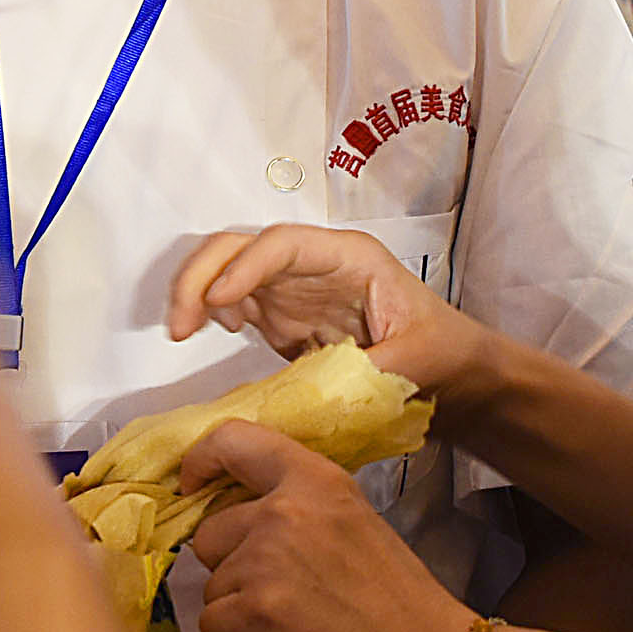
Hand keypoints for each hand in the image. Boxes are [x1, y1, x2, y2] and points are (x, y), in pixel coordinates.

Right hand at [164, 224, 488, 397]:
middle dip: (202, 275)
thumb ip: (372, 369)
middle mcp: (313, 263)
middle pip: (241, 247)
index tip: (219, 302)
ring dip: (197, 292)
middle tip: (180, 323)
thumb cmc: (444, 349)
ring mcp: (293, 288)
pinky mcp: (281, 316)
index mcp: (349, 257)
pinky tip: (210, 334)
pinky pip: (233, 302)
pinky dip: (210, 313)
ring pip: (227, 270)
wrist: (452, 368)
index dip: (245, 267)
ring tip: (183, 331)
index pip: (283, 244)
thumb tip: (321, 387)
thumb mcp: (419, 359)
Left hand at [181, 425, 470, 631]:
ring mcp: (265, 561)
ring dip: (237, 611)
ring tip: (293, 628)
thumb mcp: (357, 525)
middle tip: (282, 595)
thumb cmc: (404, 607)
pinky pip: (212, 625)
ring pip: (211, 586)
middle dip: (231, 566)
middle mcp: (285, 511)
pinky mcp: (254, 613)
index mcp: (316, 480)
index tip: (194, 484)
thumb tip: (244, 518)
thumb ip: (302, 510)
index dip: (201, 461)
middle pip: (210, 532)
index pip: (232, 440)